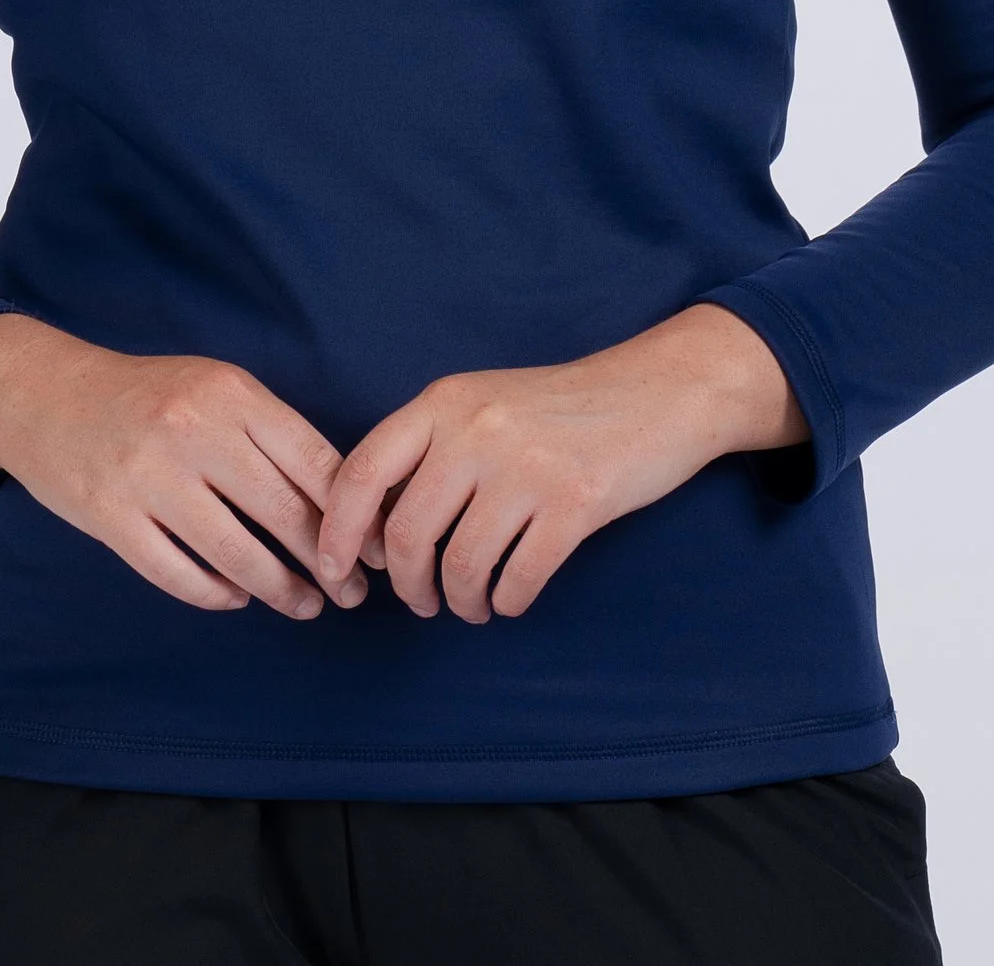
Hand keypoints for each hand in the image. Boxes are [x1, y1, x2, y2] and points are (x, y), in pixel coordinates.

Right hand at [0, 314, 365, 620]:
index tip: (375, 550)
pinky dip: (215, 593)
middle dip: (328, 563)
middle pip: (283, 513)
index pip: (314, 461)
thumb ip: (268, 432)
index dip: (354, 514)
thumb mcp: (214, 386)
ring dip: (280, 589)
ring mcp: (149, 477)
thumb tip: (338, 497)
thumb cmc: (147, 394)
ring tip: (306, 606)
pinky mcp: (110, 518)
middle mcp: (194, 431)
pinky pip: (177, 573)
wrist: (44, 394)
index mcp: (231, 393)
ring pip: (235, 552)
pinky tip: (236, 598)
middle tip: (352, 595)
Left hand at [313, 304, 807, 622]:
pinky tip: (510, 597)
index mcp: (444, 402)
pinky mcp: (575, 504)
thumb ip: (429, 448)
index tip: (336, 572)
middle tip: (420, 599)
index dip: (337, 533)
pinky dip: (506, 602)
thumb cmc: (560, 407)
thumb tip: (371, 526)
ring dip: (458, 601)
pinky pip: (518, 579)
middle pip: (406, 534)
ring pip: (460, 566)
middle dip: (406, 585)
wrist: (656, 390)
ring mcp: (526, 467)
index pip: (362, 473)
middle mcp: (477, 430)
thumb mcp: (483, 403)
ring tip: (470, 604)